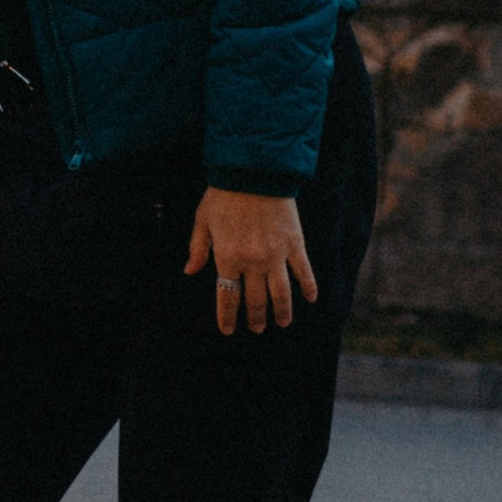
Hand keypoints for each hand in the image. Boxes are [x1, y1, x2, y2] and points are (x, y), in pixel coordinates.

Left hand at [186, 185, 317, 335]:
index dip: (227, 317)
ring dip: (282, 311)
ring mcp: (277, 255)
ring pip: (282, 293)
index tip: (228, 330)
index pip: (227, 297)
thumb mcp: (202, 220)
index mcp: (227, 257)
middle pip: (256, 299)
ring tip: (282, 323)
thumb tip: (190, 271)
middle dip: (255, 318)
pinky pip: (304, 271)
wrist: (253, 172)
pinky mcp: (295, 244)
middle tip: (256, 328)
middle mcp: (253, 262)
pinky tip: (311, 299)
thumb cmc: (223, 194)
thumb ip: (198, 249)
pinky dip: (309, 287)